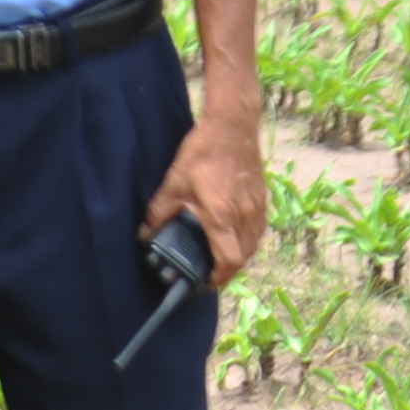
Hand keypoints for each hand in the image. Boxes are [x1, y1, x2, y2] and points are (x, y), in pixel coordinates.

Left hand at [145, 112, 266, 281]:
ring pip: (254, 244)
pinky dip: (247, 239)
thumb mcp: (173, 184)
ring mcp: (258, 208)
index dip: (218, 277)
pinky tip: (232, 232)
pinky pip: (258, 229)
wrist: (233, 128)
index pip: (229, 261)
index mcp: (222, 217)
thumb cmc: (202, 154)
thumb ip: (159, 213)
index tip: (205, 282)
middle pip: (244, 257)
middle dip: (228, 269)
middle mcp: (245, 217)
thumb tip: (146, 235)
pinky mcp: (263, 199)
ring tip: (219, 255)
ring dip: (239, 255)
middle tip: (209, 270)